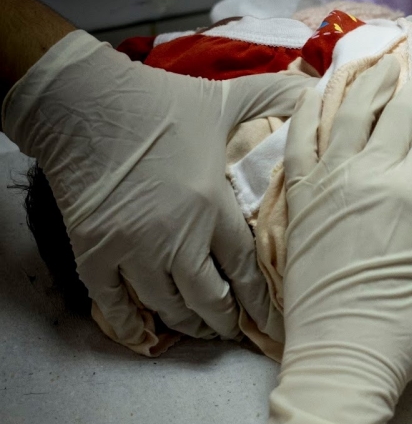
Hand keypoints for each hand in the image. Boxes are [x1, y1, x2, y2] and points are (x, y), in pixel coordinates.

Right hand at [2, 31, 314, 352]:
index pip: (245, 272)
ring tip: (203, 328)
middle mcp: (174, 236)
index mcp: (212, 204)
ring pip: (167, 308)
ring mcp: (131, 249)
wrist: (80, 100)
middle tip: (239, 330)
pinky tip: (150, 335)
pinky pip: (116, 306)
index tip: (275, 324)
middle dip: (226, 322)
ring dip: (188, 324)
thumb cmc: (158, 101)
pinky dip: (135, 325)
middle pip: (208, 301)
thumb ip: (276, 97)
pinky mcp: (94, 252)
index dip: (262, 304)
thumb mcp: (226, 98)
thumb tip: (320, 89)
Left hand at [244, 57, 411, 423]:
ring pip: (350, 112)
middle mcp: (371, 175)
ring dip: (371, 81)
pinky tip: (320, 92)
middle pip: (401, 110)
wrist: (340, 360)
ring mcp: (329, 183)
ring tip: (386, 62)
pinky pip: (301, 141)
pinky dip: (311, 110)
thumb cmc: (408, 331)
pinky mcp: (300, 200)